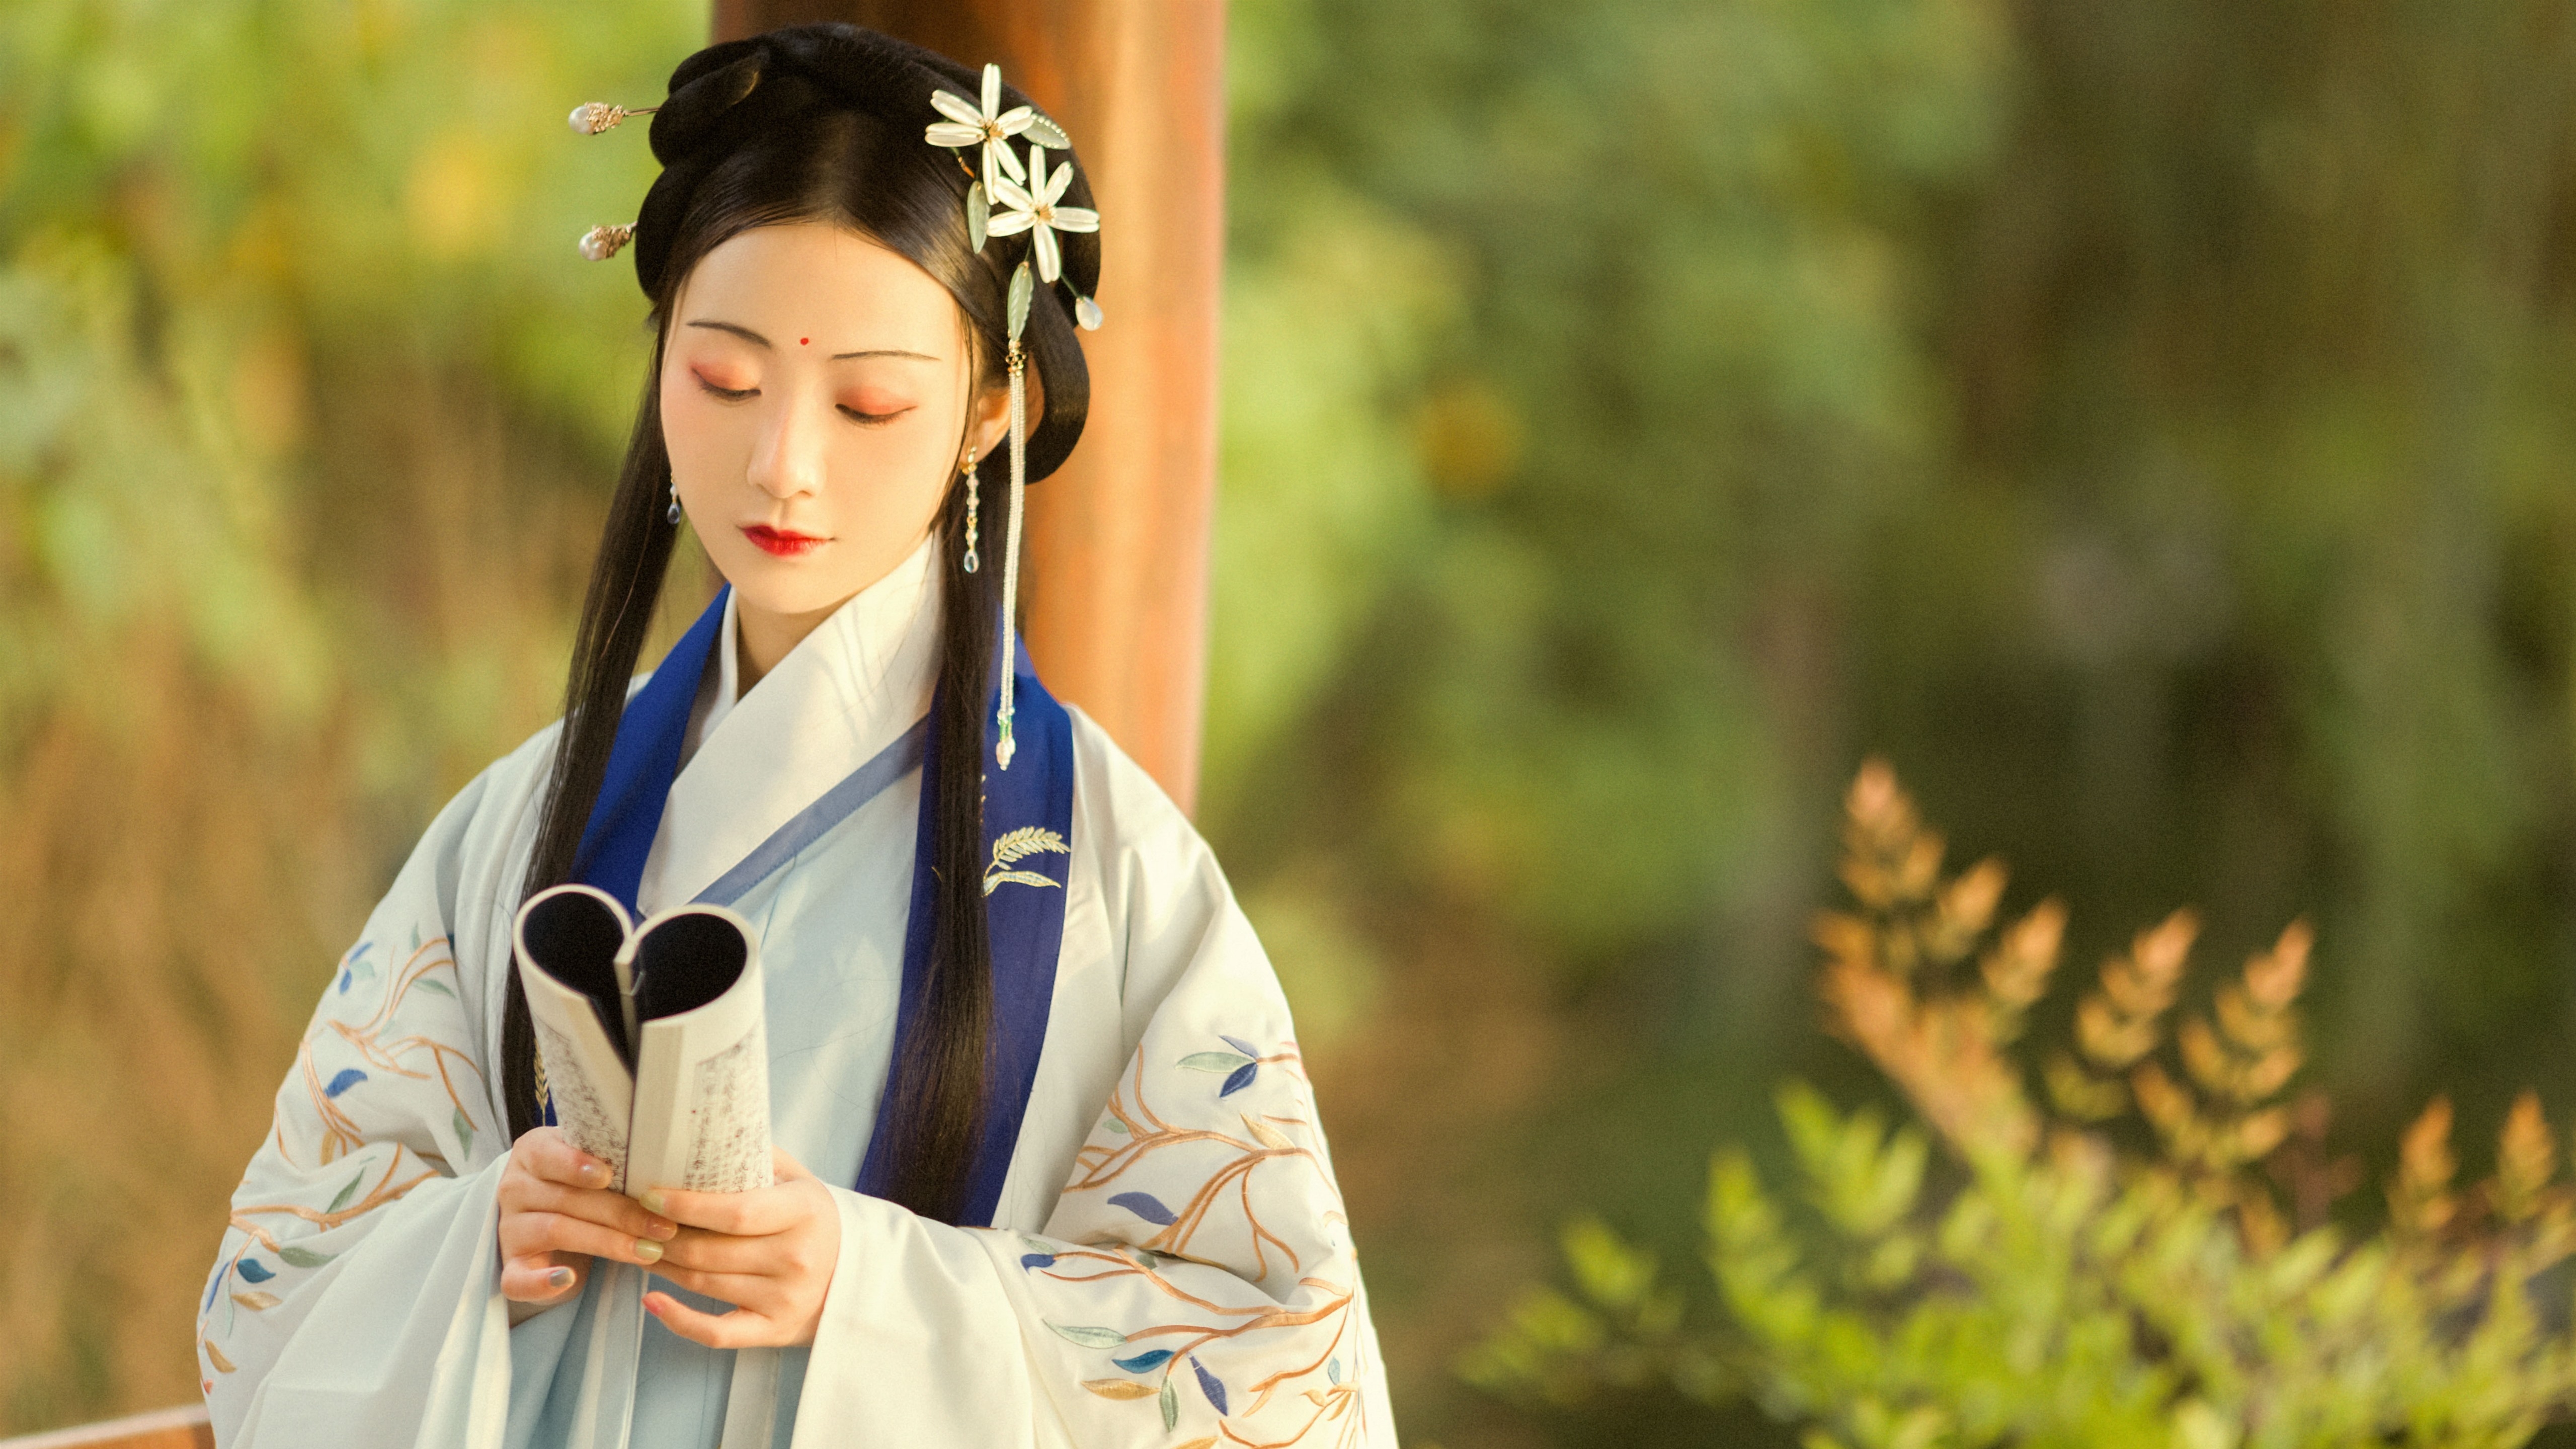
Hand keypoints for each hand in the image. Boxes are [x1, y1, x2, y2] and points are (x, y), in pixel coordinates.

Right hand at [497, 1127, 678, 1320]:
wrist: (547, 1217)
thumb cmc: (582, 1184)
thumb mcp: (592, 1163)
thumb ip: (612, 1158)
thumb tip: (664, 1161)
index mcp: (533, 1153)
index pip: (550, 1155)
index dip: (577, 1165)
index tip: (609, 1175)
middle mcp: (515, 1187)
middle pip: (567, 1199)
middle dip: (620, 1214)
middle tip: (663, 1227)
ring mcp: (510, 1228)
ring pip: (557, 1231)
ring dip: (606, 1243)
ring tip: (648, 1251)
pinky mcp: (511, 1265)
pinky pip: (517, 1279)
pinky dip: (541, 1282)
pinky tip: (569, 1279)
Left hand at [637, 1147, 842, 1348]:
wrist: (856, 1276)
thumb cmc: (814, 1220)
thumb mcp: (799, 1180)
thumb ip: (758, 1157)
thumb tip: (703, 1134)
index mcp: (803, 1212)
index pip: (735, 1211)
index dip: (686, 1205)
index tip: (650, 1195)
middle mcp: (796, 1258)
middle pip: (709, 1251)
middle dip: (663, 1236)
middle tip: (636, 1222)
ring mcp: (785, 1298)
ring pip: (704, 1284)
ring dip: (663, 1266)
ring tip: (642, 1246)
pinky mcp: (774, 1330)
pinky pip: (716, 1333)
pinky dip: (678, 1320)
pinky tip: (651, 1300)